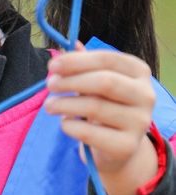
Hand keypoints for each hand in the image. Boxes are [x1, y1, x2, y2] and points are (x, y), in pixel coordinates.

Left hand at [45, 46, 156, 194]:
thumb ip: (84, 65)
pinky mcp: (127, 146)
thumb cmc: (106, 107)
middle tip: (49, 85)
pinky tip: (65, 123)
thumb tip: (67, 46)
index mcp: (139, 72)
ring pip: (94, 107)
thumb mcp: (97, 83)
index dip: (76, 61)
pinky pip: (89, 132)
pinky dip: (70, 126)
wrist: (120, 147)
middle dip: (71, 81)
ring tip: (50, 106)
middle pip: (104, 82)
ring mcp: (140, 122)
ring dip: (64, 104)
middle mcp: (146, 95)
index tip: (52, 65)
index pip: (107, 59)